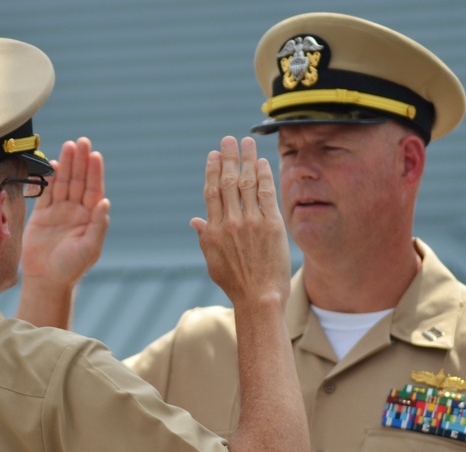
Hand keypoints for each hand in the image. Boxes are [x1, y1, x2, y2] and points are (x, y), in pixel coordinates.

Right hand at [21, 137, 109, 290]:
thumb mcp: (90, 248)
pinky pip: (46, 192)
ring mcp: (59, 211)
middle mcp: (76, 211)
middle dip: (80, 162)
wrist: (46, 279)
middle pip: (79, 181)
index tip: (94, 155)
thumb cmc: (71, 267)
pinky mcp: (42, 214)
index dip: (94, 172)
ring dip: (66, 165)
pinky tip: (52, 165)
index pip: (94, 190)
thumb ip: (98, 225)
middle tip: (82, 141)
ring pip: (63, 183)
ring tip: (68, 146)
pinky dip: (49, 178)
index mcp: (90, 218)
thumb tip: (105, 203)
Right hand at [192, 136, 290, 306]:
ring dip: (247, 159)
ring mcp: (251, 222)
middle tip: (229, 139)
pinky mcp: (271, 225)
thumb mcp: (213, 261)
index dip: (212, 170)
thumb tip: (194, 221)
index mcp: (213, 230)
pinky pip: (267, 193)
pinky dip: (264, 175)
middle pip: (227, 181)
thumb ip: (204, 237)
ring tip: (247, 142)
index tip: (214, 155)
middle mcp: (230, 222)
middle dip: (228, 157)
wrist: (258, 298)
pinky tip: (262, 162)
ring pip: (247, 183)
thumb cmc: (236, 283)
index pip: (211, 192)